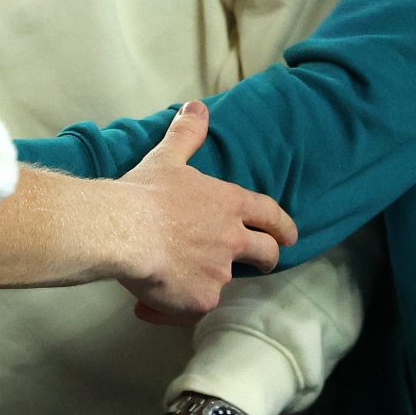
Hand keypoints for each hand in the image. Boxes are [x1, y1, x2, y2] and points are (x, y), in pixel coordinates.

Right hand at [112, 101, 295, 318]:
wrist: (124, 231)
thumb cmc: (147, 193)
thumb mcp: (168, 157)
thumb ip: (187, 134)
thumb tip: (198, 107)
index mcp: (228, 204)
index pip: (269, 214)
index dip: (282, 225)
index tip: (290, 235)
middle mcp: (233, 240)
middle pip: (266, 254)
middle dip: (268, 258)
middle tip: (263, 262)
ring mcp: (219, 274)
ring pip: (223, 282)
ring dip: (207, 280)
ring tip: (177, 278)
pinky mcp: (201, 301)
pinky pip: (193, 307)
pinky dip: (176, 307)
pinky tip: (150, 303)